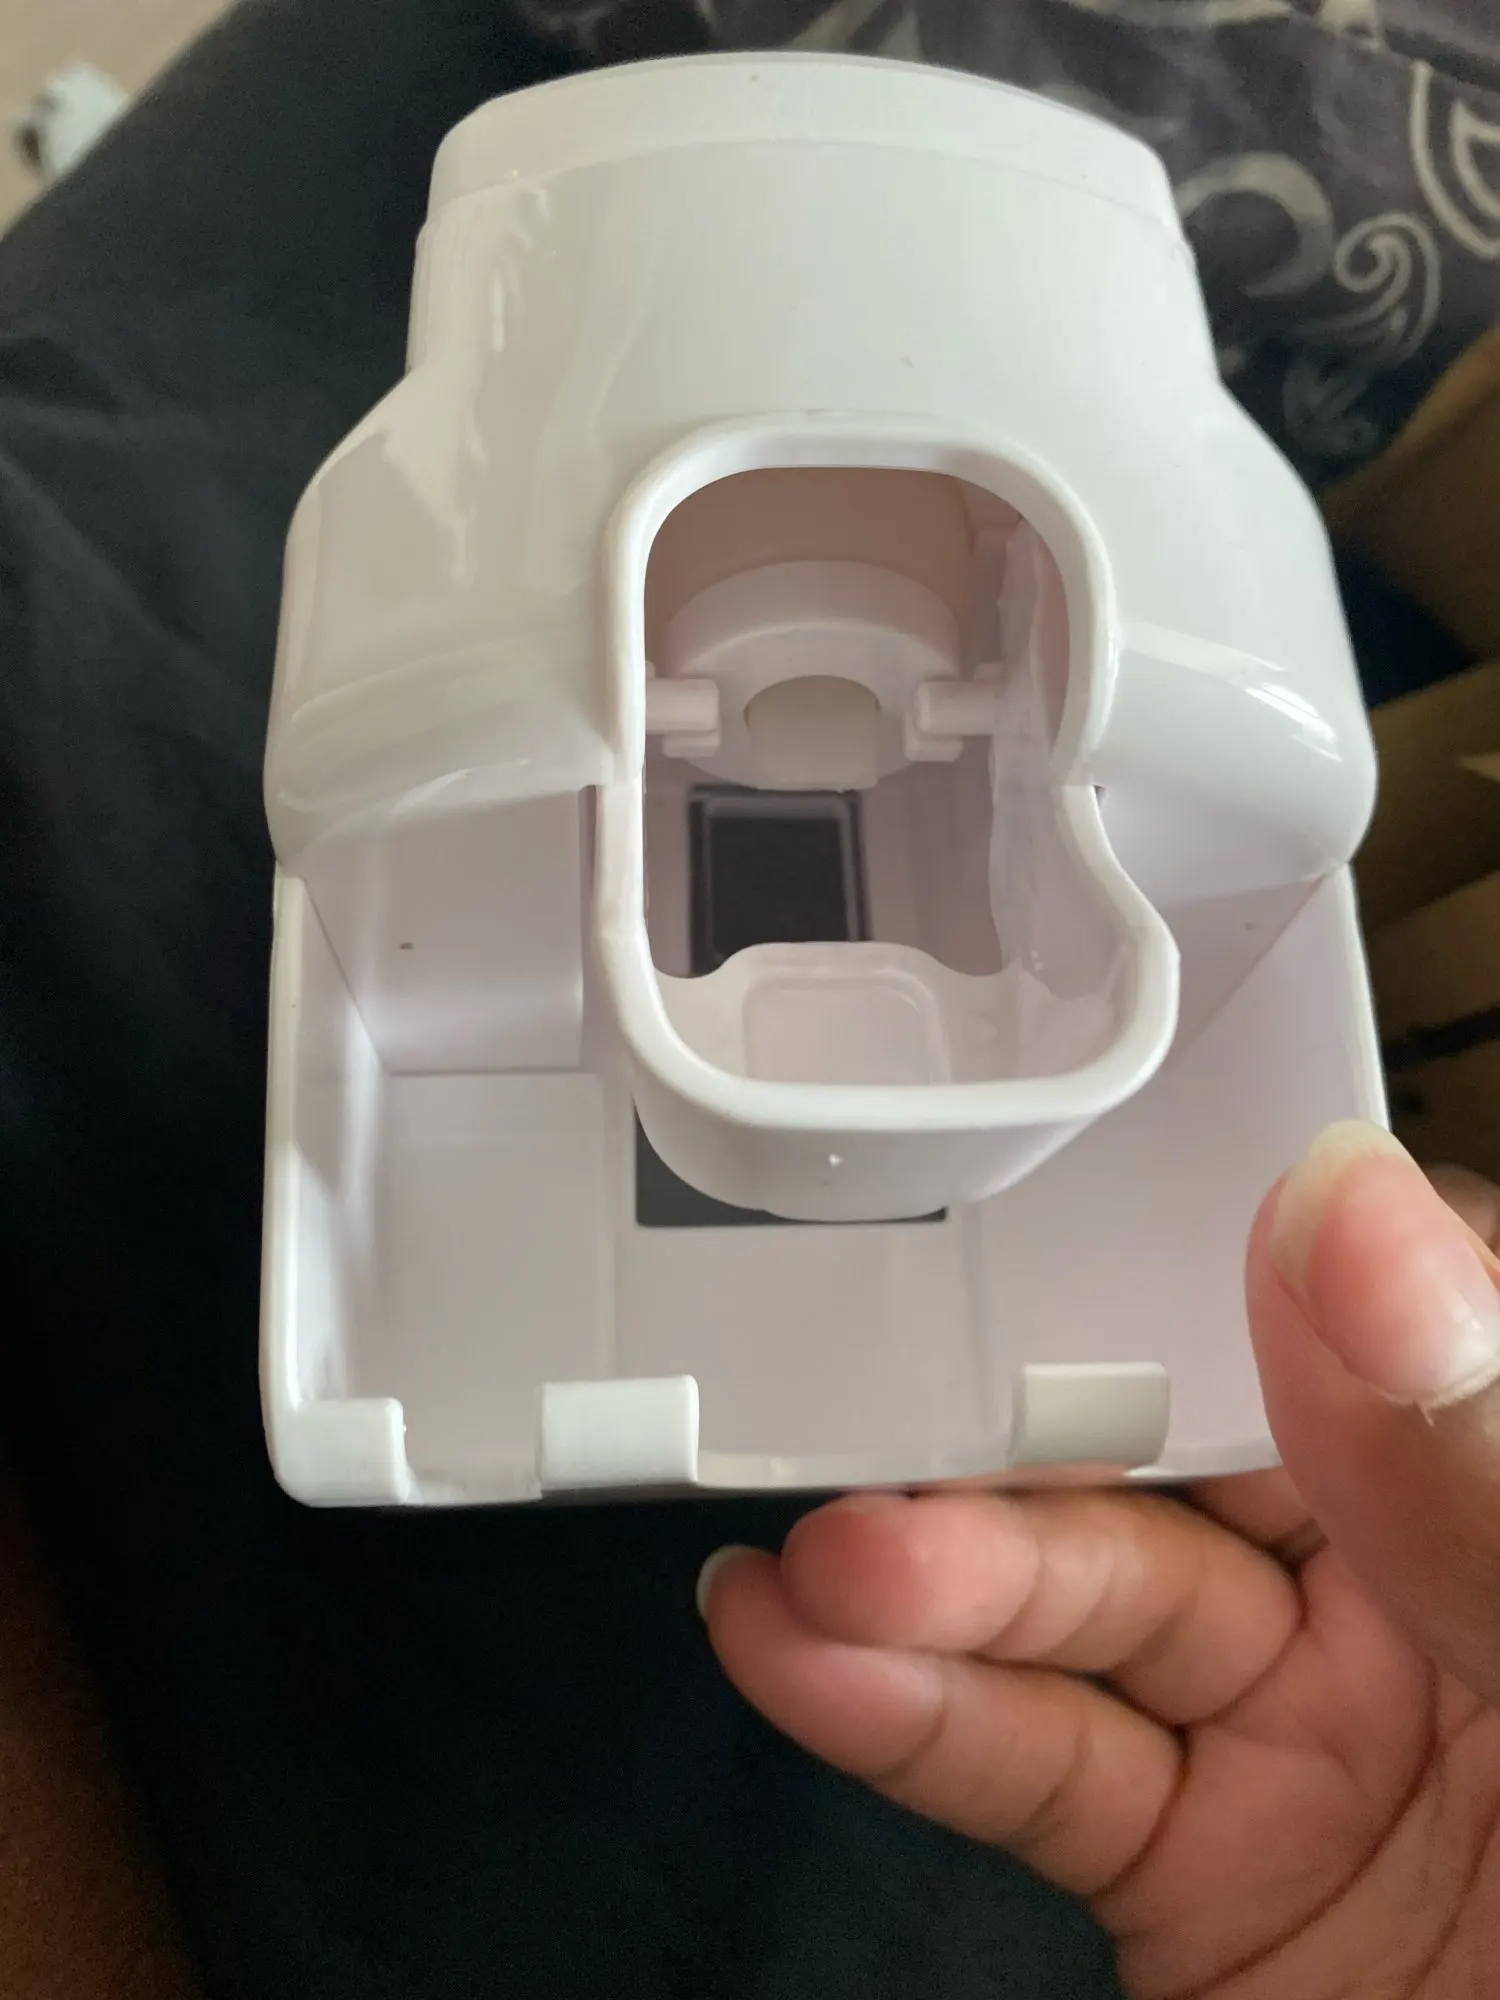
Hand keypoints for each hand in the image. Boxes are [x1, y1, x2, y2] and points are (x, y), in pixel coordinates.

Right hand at [699, 1126, 1499, 1998]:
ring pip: (1091, 1607)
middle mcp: (1437, 1603)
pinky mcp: (1202, 1874)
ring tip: (821, 1577)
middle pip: (1194, 1442)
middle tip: (895, 1422)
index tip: (1078, 1212)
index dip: (1225, 1250)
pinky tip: (802, 1650)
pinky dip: (904, 1706)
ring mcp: (1316, 1740)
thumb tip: (1357, 1230)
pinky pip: (1039, 1760)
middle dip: (1032, 1433)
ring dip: (932, 1581)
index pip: (1382, 1304)